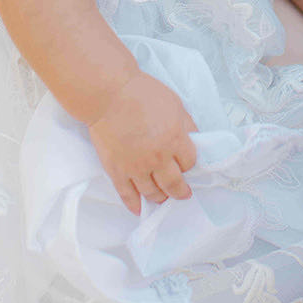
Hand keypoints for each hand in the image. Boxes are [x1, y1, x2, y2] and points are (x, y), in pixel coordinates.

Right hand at [87, 71, 197, 214]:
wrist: (109, 95)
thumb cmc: (141, 93)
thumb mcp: (174, 103)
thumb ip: (186, 124)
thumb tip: (193, 138)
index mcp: (175, 140)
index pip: (189, 163)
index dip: (189, 164)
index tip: (186, 165)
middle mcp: (158, 158)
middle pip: (174, 184)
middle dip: (181, 191)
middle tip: (183, 193)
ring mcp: (136, 167)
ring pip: (152, 193)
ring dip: (160, 197)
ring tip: (163, 197)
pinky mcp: (117, 171)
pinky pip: (127, 195)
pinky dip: (135, 204)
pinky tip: (139, 209)